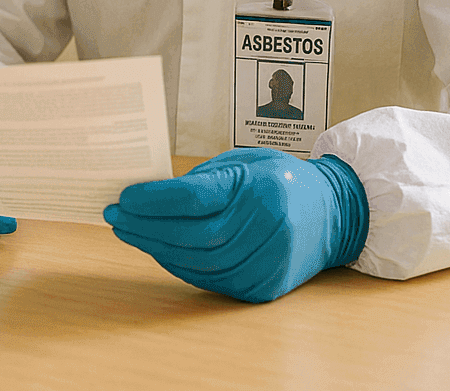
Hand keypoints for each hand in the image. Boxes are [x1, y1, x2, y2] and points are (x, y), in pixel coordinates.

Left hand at [103, 148, 367, 302]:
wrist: (333, 213)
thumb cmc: (278, 180)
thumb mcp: (243, 163)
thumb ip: (200, 180)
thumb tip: (146, 196)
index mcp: (261, 187)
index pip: (196, 198)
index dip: (153, 200)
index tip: (122, 197)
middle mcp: (269, 226)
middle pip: (192, 235)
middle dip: (146, 227)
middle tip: (116, 217)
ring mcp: (270, 261)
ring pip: (199, 262)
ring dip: (157, 249)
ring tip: (130, 233)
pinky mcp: (266, 285)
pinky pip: (211, 280)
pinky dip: (180, 266)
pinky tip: (159, 250)